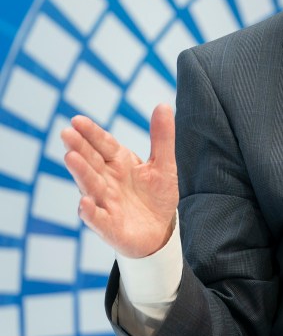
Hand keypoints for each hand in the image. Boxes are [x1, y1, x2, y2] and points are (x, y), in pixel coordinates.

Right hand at [61, 104, 178, 258]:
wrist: (160, 230)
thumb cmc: (156, 195)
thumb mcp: (163, 164)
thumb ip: (162, 137)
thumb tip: (163, 104)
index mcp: (120, 163)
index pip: (104, 144)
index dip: (92, 133)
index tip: (77, 120)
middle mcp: (108, 180)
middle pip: (92, 162)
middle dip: (79, 148)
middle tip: (66, 133)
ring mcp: (106, 202)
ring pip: (91, 186)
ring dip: (81, 173)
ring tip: (70, 158)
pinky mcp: (109, 226)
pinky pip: (98, 218)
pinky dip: (90, 212)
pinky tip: (84, 203)